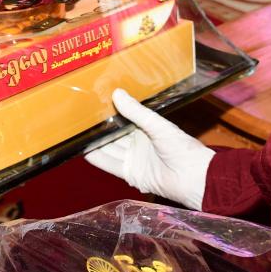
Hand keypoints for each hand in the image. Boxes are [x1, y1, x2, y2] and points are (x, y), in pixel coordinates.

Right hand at [83, 89, 213, 208]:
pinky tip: (85, 151)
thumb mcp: (158, 126)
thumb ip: (137, 112)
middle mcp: (138, 143)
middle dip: (100, 128)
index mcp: (147, 129)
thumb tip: (116, 93)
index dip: (111, 112)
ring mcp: (134, 159)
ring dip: (95, 143)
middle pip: (114, 135)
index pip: (124, 119)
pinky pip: (111, 165)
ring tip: (77, 133)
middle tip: (80, 118)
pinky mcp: (131, 175)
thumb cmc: (182, 148)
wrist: (194, 178)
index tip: (94, 103)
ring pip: (110, 149)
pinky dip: (98, 159)